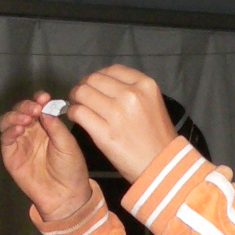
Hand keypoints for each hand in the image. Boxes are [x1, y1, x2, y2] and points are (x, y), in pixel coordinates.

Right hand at [0, 93, 91, 220]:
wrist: (65, 195)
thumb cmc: (70, 169)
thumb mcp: (67, 144)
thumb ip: (55, 126)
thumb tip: (44, 109)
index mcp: (46, 127)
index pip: (37, 107)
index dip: (38, 99)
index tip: (43, 97)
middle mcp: (31, 132)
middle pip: (20, 111)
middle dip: (25, 106)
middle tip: (34, 109)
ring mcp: (20, 143)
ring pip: (8, 121)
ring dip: (15, 116)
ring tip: (26, 119)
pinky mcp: (11, 156)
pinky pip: (5, 139)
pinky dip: (9, 131)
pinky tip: (19, 130)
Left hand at [67, 66, 177, 182]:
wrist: (161, 165)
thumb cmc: (157, 136)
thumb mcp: (152, 103)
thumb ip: (132, 89)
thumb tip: (102, 84)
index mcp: (145, 85)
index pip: (112, 70)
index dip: (98, 77)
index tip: (94, 86)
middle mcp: (131, 95)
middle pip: (94, 79)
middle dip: (84, 86)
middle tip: (80, 97)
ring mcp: (117, 113)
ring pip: (83, 93)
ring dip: (75, 99)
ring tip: (77, 107)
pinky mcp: (104, 132)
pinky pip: (79, 113)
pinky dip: (72, 113)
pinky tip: (75, 117)